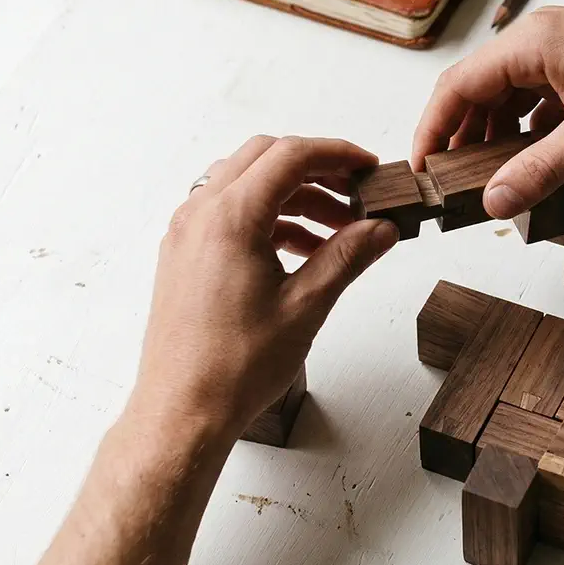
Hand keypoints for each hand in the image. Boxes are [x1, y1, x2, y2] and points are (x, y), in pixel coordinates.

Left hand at [129, 136, 398, 436]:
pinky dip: (267, 218)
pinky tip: (302, 251)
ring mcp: (186, 233)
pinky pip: (227, 213)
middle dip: (315, 169)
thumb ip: (347, 256)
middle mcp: (200, 215)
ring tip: (337, 231)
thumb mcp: (306, 306)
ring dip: (292, 195)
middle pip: (264, 158)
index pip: (290, 155)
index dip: (336, 154)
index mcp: (230, 217)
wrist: (182, 411)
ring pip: (245, 184)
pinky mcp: (183, 255)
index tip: (367, 167)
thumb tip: (380, 228)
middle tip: (354, 193)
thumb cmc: (233, 367)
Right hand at [411, 6, 563, 217]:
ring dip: (493, 138)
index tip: (420, 169)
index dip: (431, 129)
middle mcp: (539, 41)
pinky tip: (528, 164)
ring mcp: (562, 53)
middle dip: (459, 138)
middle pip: (477, 91)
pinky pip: (536, 101)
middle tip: (448, 185)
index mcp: (532, 43)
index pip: (458, 86)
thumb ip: (540, 169)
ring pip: (507, 98)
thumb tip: (494, 201)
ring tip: (484, 181)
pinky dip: (524, 132)